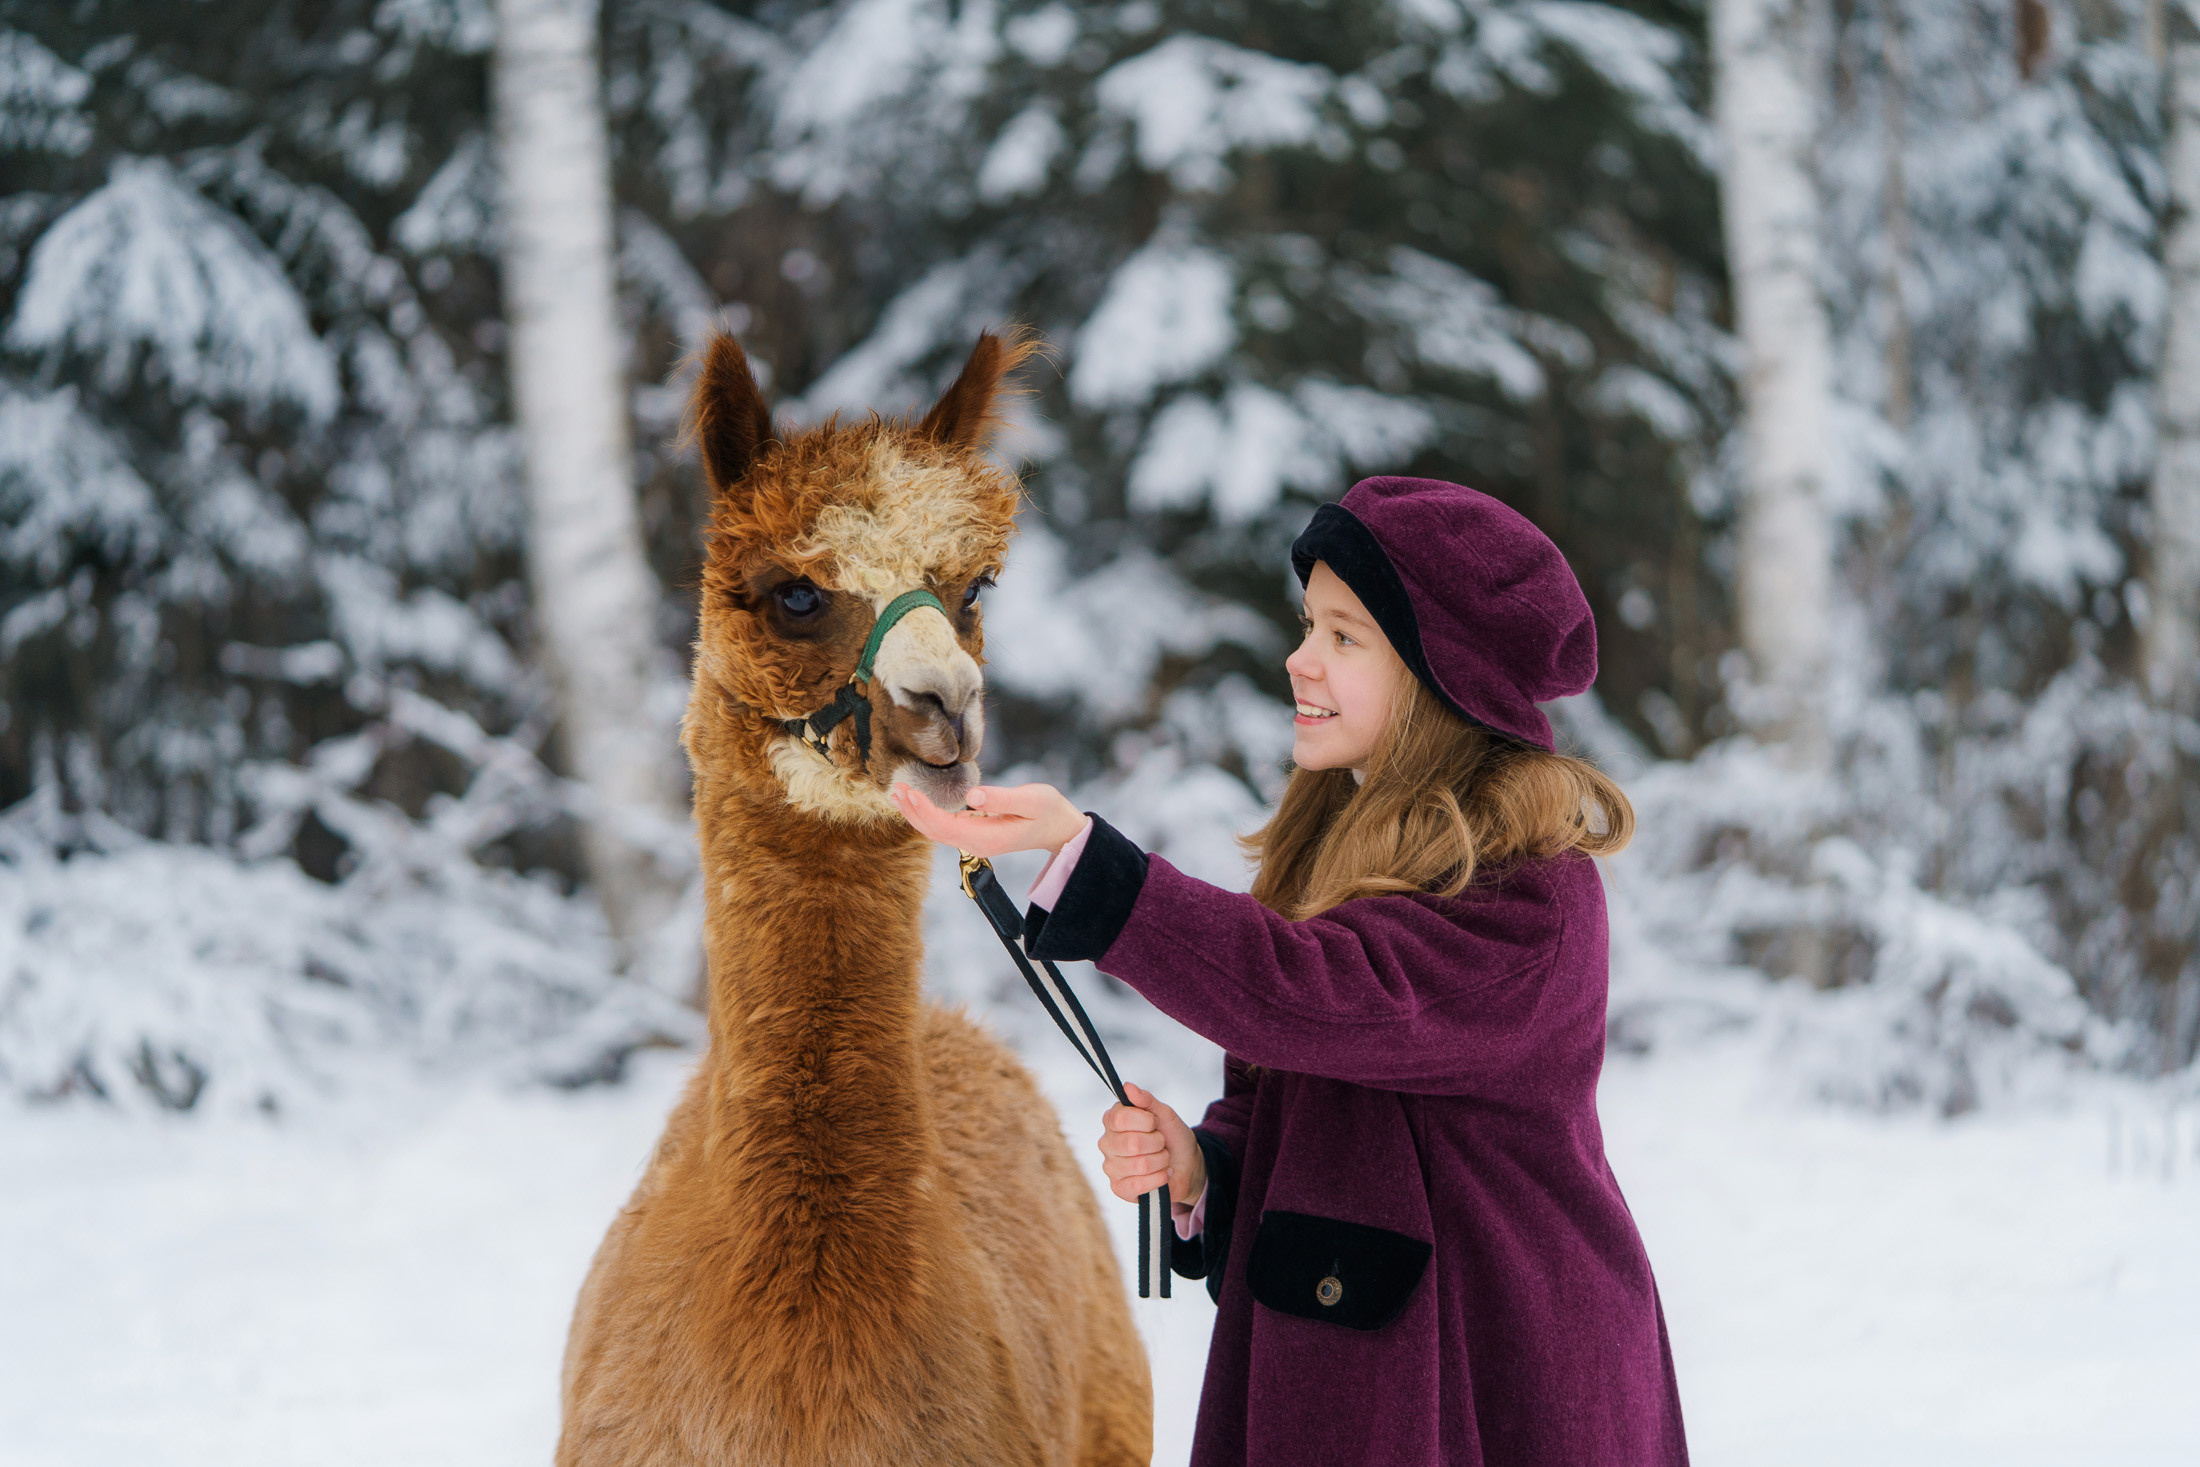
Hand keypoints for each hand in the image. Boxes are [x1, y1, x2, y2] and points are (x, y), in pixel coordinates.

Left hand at [890, 780, 1087, 858]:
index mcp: (987, 838)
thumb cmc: (1048, 811)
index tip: (911, 792)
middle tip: (895, 790)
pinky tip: (917, 801)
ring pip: (936, 831)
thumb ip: (1002, 798)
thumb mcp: (1032, 800)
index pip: (945, 827)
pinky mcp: (975, 833)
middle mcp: (976, 843)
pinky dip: (927, 814)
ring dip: (916, 814)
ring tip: (898, 794)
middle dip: (913, 812)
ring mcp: (975, 840)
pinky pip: (944, 827)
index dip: (925, 811)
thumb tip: (973, 796)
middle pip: (934, 832)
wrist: (1059, 828)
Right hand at [1097, 1083, 1205, 1205]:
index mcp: (1113, 1120)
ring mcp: (1111, 1167)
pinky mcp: (1119, 1188)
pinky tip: (1161, 1175)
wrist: (1186, 1165)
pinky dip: (1159, 1178)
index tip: (1155, 1123)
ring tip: (1162, 1159)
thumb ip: (1146, 1100)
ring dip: (1161, 1161)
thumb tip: (1128, 1087)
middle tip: (1161, 1143)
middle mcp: (1107, 1143)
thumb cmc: (1172, 1138)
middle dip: (1157, 1143)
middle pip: (1132, 1143)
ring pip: (1140, 1165)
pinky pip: (1139, 1184)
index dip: (1145, 1121)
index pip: (1120, 1118)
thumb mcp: (1165, 1114)